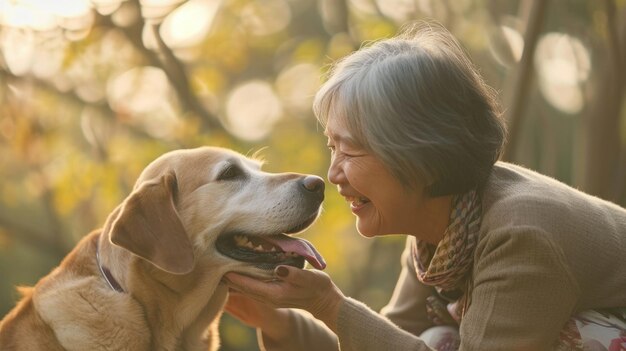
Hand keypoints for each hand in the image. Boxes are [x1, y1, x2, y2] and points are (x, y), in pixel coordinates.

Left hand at [223, 265, 344, 331]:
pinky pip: (252, 287)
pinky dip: (242, 281)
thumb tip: (279, 269)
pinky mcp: (271, 293)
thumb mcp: (309, 278)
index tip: (221, 267)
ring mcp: (269, 296)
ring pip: (246, 288)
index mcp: (274, 294)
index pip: (249, 285)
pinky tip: (236, 273)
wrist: (324, 300)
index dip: (235, 277)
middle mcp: (268, 296)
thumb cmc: (318, 287)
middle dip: (229, 278)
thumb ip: (294, 274)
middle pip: (243, 288)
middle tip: (214, 264)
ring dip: (234, 280)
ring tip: (220, 267)